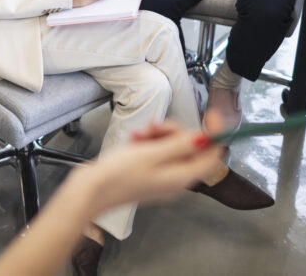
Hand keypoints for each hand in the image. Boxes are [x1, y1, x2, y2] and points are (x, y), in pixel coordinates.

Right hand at [79, 121, 222, 210]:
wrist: (91, 191)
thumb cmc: (118, 175)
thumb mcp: (151, 154)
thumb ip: (180, 145)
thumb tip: (206, 138)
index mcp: (181, 177)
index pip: (212, 156)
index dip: (214, 134)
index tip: (210, 114)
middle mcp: (176, 180)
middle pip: (190, 149)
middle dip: (174, 132)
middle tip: (154, 127)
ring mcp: (162, 178)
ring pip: (172, 148)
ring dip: (157, 136)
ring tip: (139, 134)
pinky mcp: (149, 174)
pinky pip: (157, 154)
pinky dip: (148, 144)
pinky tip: (134, 141)